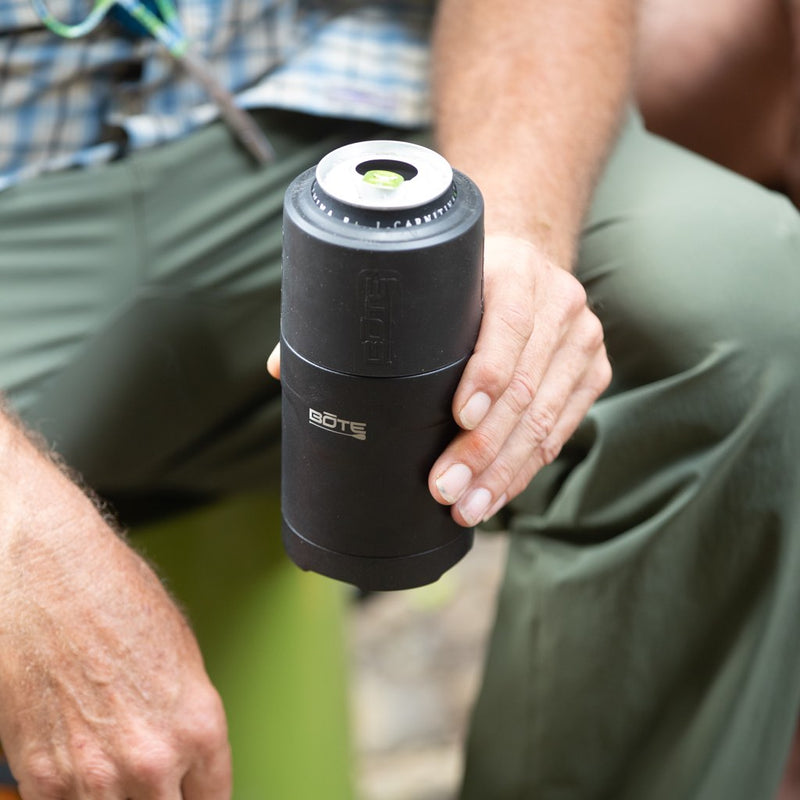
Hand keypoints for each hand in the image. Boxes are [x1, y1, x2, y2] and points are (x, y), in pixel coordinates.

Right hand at [0, 429, 230, 798]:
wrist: (49, 575)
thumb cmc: (116, 598)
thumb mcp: (181, 655)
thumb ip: (185, 718)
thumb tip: (185, 754)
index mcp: (199, 726)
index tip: (190, 797)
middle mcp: (153, 759)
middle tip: (152, 786)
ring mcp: (95, 774)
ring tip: (112, 775)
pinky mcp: (41, 775)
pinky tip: (77, 777)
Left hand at [428, 234, 610, 525]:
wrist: (527, 265)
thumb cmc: (470, 283)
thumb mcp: (449, 280)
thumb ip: (429, 312)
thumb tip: (377, 379)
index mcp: (519, 272)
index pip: (509, 327)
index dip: (486, 376)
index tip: (460, 418)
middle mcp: (561, 303)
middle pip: (525, 387)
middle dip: (483, 446)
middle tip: (447, 486)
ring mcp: (583, 341)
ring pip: (544, 419)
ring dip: (502, 471)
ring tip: (468, 506)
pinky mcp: (594, 373)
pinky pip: (560, 432)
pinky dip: (524, 469)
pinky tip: (497, 493)